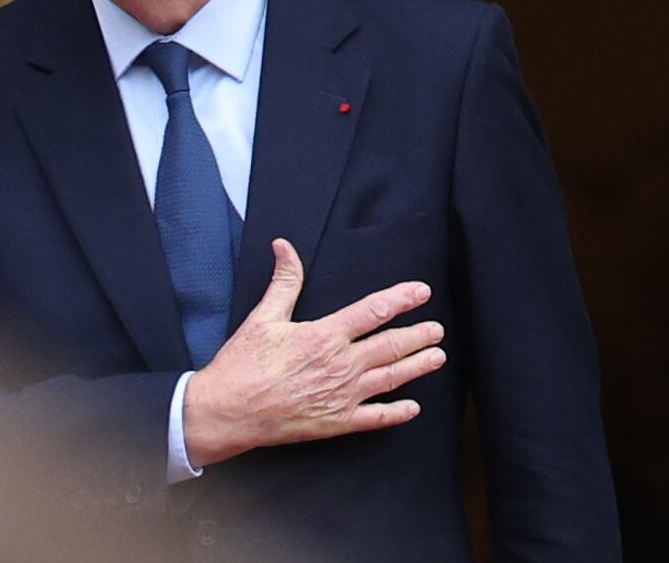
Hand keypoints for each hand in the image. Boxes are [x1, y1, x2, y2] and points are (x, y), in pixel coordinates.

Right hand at [182, 238, 445, 467]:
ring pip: (391, 378)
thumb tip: (285, 247)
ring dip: (417, 366)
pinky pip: (377, 418)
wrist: (230, 410)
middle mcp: (341, 365)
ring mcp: (343, 396)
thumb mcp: (263, 317)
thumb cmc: (243, 363)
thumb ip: (284, 282)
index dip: (401, 300)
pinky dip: (398, 413)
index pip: (373, 311)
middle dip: (418, 335)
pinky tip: (413, 408)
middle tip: (437, 329)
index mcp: (325, 336)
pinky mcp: (338, 422)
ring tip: (437, 357)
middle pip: (390, 346)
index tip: (421, 292)